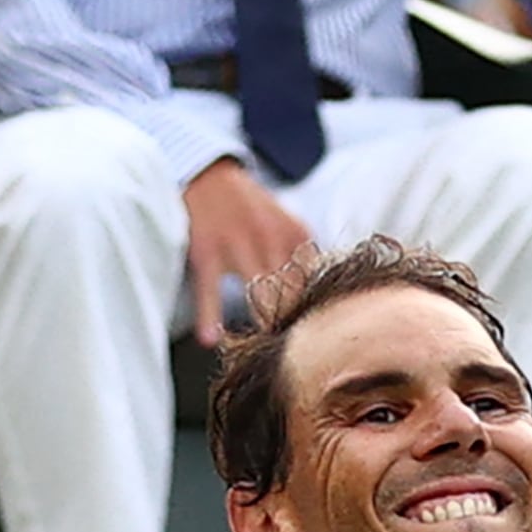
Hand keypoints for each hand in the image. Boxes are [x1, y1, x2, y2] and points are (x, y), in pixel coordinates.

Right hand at [182, 159, 311, 346]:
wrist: (208, 171)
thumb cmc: (249, 205)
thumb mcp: (286, 222)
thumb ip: (305, 256)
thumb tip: (325, 294)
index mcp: (295, 233)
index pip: (313, 282)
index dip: (316, 313)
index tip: (321, 341)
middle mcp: (270, 237)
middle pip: (289, 293)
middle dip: (294, 324)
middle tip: (299, 359)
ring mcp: (237, 244)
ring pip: (256, 293)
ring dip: (260, 324)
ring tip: (265, 353)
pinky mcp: (206, 250)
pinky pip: (209, 289)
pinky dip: (208, 315)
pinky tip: (210, 339)